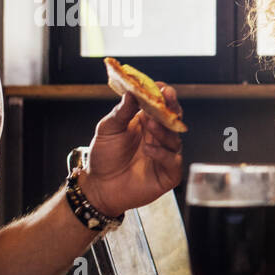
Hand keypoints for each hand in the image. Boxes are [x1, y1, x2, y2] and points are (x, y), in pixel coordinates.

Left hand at [82, 85, 183, 215]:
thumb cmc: (104, 158)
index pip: (160, 105)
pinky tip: (149, 150)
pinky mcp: (168, 173)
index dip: (163, 95)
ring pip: (175, 139)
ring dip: (164, 131)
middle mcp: (158, 137)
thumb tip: (131, 93)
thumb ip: (120, 113)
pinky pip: (172, 161)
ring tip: (151, 125)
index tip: (161, 87)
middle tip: (167, 97)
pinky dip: (162, 154)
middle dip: (172, 107)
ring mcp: (165, 154)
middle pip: (173, 119)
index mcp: (145, 122)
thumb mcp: (107, 130)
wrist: (99, 187)